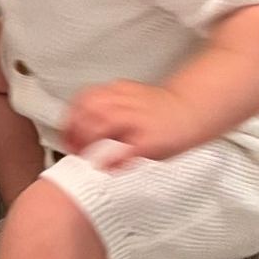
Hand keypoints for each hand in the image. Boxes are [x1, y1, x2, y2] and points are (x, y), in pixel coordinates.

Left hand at [62, 80, 205, 164]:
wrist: (192, 110)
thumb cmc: (158, 110)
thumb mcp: (129, 100)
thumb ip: (108, 108)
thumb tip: (82, 127)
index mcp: (120, 91)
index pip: (85, 99)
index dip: (71, 118)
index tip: (67, 135)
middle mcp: (127, 102)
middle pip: (89, 110)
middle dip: (76, 131)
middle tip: (73, 149)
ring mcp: (139, 120)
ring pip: (103, 124)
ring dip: (89, 142)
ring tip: (86, 157)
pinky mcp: (150, 140)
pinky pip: (125, 150)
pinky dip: (111, 159)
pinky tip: (106, 167)